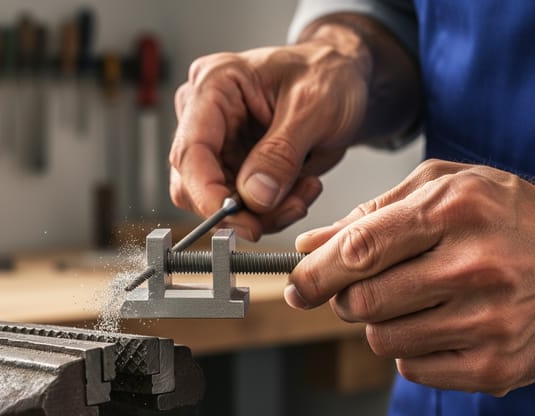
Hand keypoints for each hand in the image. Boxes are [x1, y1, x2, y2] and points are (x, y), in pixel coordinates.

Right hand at [169, 15, 418, 239]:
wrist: (344, 78)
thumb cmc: (328, 74)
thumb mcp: (315, 107)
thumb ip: (282, 153)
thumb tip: (254, 196)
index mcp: (214, 84)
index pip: (191, 150)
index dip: (208, 194)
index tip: (241, 221)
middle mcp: (204, 115)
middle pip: (195, 184)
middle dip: (242, 209)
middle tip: (290, 208)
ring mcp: (217, 143)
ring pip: (218, 202)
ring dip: (263, 212)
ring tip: (305, 191)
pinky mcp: (232, 166)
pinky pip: (241, 205)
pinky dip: (273, 210)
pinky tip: (301, 188)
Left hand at [285, 159, 534, 395]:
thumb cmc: (511, 217)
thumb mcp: (447, 187)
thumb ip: (374, 212)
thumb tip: (310, 246)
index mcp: (456, 210)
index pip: (360, 249)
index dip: (315, 273)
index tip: (295, 283)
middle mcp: (475, 266)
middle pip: (362, 302)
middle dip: (345, 299)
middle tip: (360, 290)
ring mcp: (489, 322)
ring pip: (382, 340)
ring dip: (381, 324)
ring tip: (415, 301)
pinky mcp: (497, 367)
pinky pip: (412, 371)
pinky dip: (411, 352)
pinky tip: (441, 325)